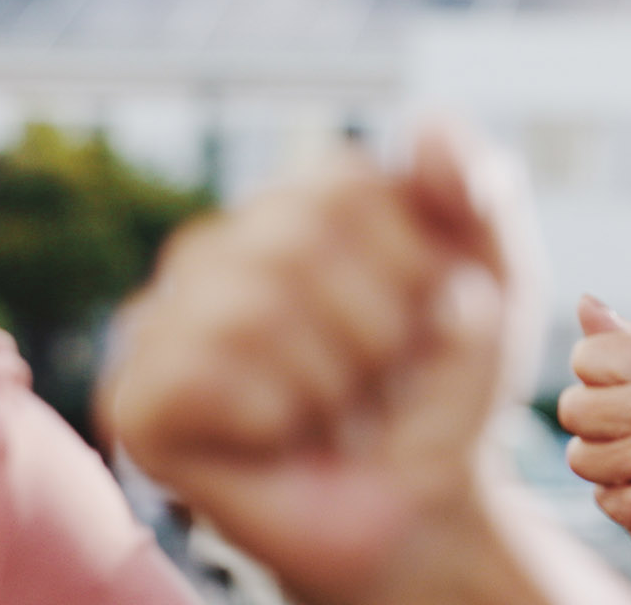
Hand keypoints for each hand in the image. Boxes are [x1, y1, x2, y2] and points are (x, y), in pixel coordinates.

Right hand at [105, 125, 540, 604]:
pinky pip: (200, 372)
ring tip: (337, 408)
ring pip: (249, 306)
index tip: (429, 311)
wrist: (425, 505)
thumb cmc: (447, 389)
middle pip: (294, 238)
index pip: (344, 182)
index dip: (409, 259)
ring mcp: (166, 319)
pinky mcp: (135, 399)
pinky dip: (273, 415)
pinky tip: (283, 436)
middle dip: (375, 325)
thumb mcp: (496, 282)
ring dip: (330, 377)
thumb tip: (434, 125)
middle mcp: (222, 245)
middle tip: (381, 375)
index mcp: (300, 202)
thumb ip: (478, 194)